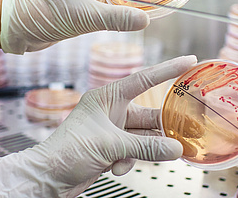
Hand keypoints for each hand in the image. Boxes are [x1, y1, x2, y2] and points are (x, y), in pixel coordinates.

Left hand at [0, 55, 196, 197]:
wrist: (48, 177)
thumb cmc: (66, 151)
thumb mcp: (110, 145)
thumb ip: (145, 146)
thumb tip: (175, 148)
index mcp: (106, 98)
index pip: (143, 79)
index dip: (167, 70)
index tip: (188, 62)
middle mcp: (110, 111)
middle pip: (148, 115)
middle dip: (165, 126)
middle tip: (189, 131)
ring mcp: (111, 131)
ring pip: (143, 136)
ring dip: (149, 148)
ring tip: (162, 155)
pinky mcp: (110, 149)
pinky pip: (133, 151)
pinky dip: (130, 160)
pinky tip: (118, 167)